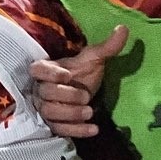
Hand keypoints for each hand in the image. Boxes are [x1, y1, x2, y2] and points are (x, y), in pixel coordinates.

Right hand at [30, 24, 128, 138]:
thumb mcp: (94, 59)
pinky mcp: (53, 125)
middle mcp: (41, 90)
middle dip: (66, 96)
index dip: (49, 73)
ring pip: (50, 113)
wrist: (83, 95)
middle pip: (46, 94)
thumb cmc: (83, 74)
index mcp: (47, 70)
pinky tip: (94, 129)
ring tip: (89, 112)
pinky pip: (60, 130)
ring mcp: (45, 108)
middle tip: (85, 96)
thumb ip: (107, 46)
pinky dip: (76, 131)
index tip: (68, 74)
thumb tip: (123, 28)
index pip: (37, 70)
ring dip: (70, 114)